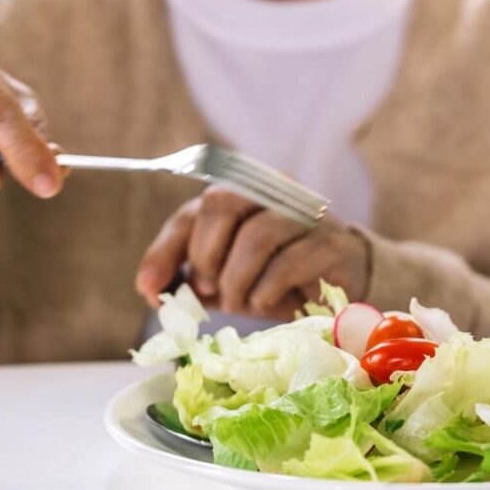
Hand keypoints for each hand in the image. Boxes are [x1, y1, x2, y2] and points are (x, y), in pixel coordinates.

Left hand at [136, 186, 370, 318]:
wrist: (339, 282)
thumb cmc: (273, 275)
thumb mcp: (222, 274)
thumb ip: (187, 274)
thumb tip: (152, 291)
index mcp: (242, 190)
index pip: (194, 210)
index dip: (166, 250)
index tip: (151, 289)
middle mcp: (273, 189)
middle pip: (222, 203)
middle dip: (206, 257)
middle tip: (209, 290)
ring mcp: (306, 212)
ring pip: (255, 236)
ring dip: (237, 280)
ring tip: (241, 300)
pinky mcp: (330, 243)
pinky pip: (287, 264)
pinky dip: (266, 290)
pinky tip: (265, 300)